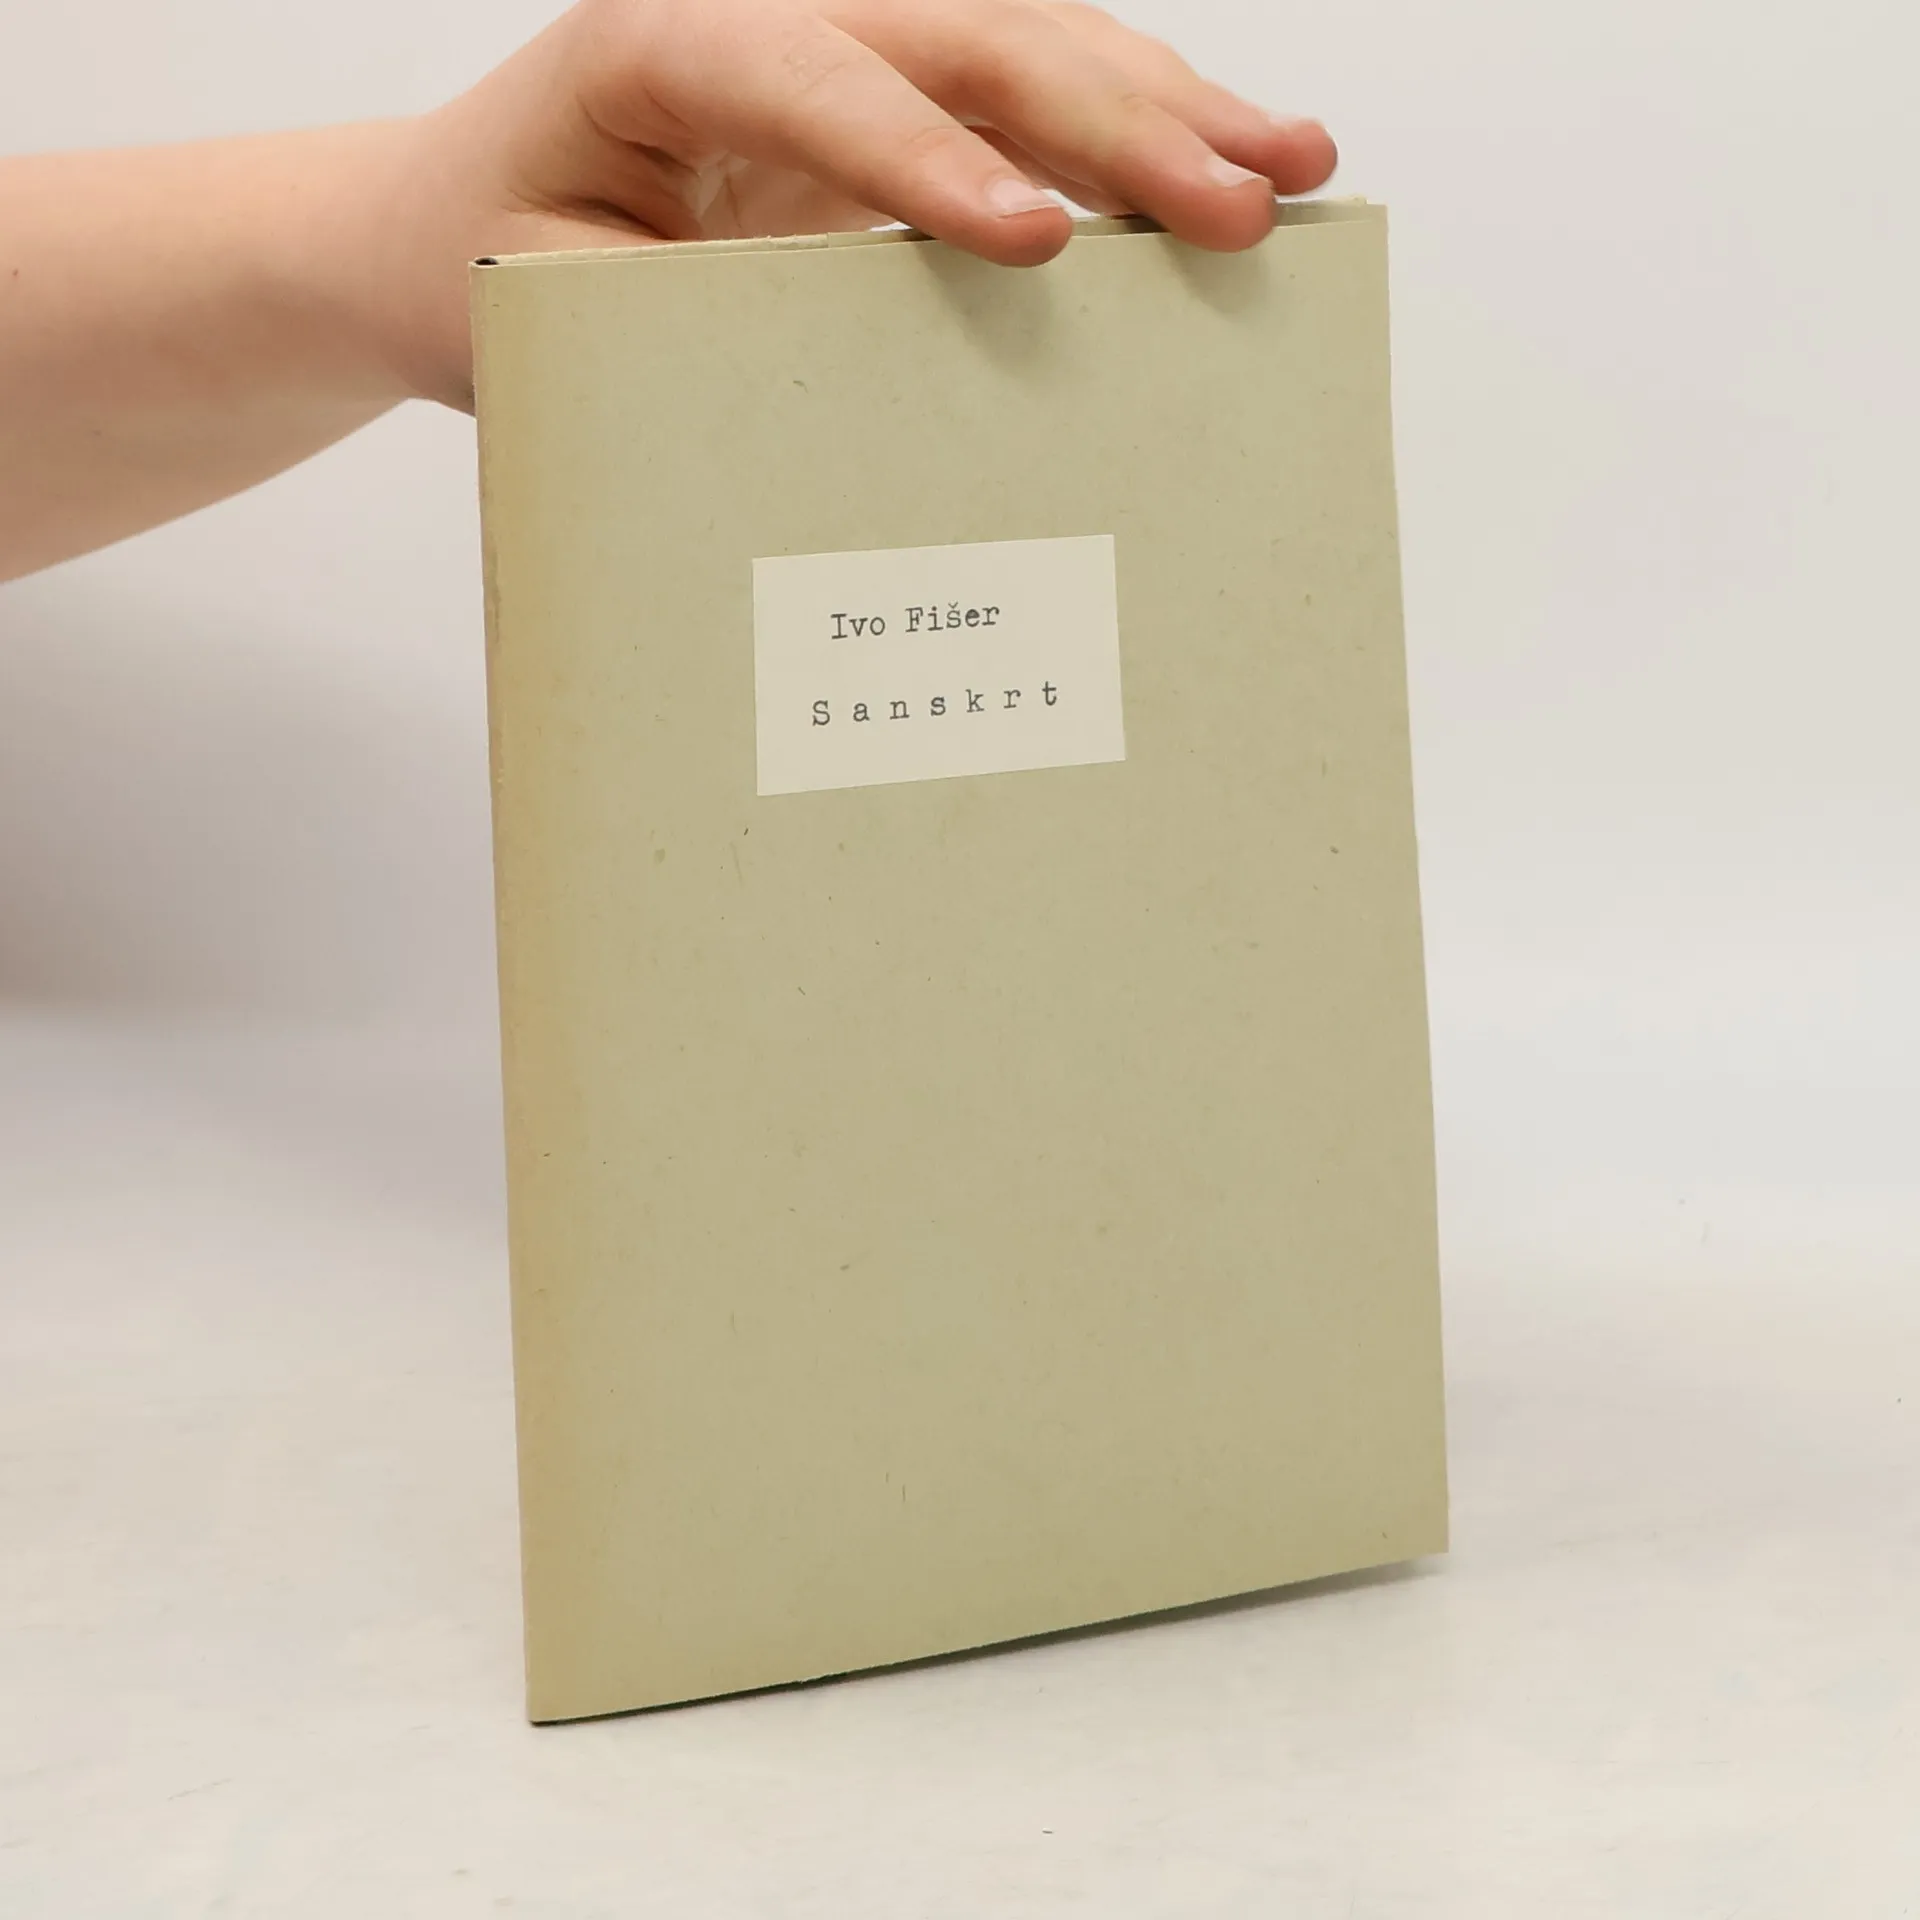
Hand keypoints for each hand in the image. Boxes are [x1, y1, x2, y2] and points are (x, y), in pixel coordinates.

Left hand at [385, 0, 1337, 403]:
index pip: (817, 76)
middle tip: (1238, 202)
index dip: (932, 156)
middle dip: (1117, 125)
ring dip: (1167, 105)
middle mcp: (771, 12)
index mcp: (660, 46)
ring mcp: (845, 44)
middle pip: (971, 39)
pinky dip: (1134, 127)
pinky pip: (1029, 95)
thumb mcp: (554, 309)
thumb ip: (683, 322)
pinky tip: (1231, 154)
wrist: (447, 224)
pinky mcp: (893, 99)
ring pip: (1029, 44)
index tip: (1034, 241)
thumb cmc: (496, 264)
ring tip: (1291, 163)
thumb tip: (853, 391)